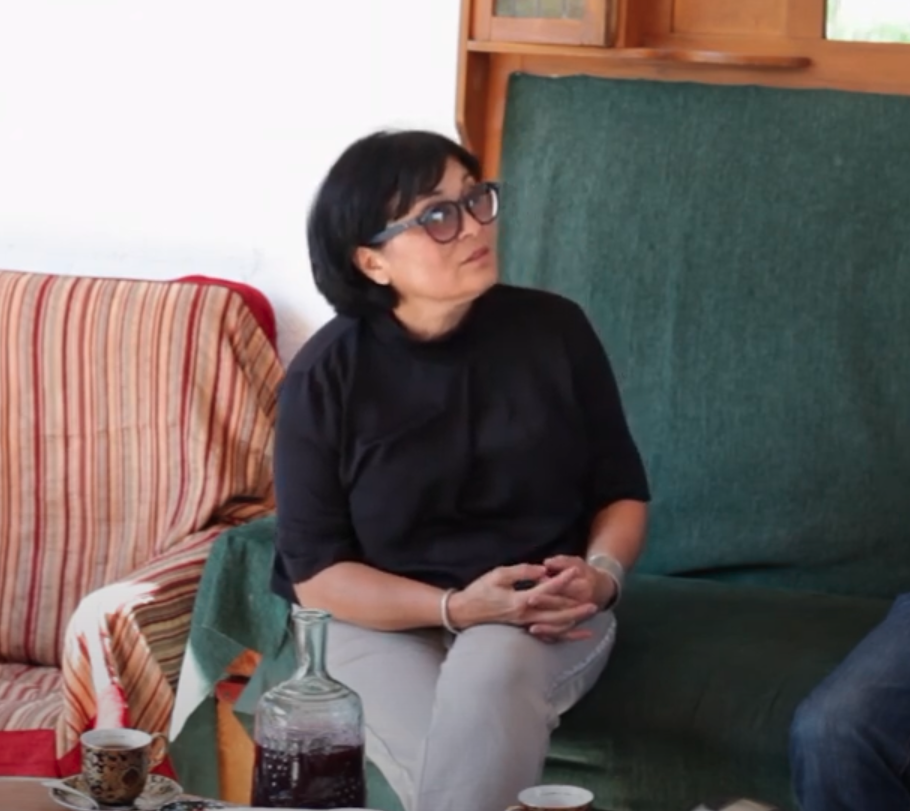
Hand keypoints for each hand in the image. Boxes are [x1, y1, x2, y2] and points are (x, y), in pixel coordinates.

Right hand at [446, 563, 597, 632]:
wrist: (465, 612)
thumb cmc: (480, 591)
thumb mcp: (498, 574)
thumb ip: (521, 571)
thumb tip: (542, 570)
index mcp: (520, 600)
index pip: (546, 590)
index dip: (562, 580)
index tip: (575, 571)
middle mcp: (526, 616)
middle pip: (556, 613)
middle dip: (576, 607)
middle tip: (594, 602)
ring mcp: (525, 625)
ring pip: (555, 626)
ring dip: (574, 621)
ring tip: (590, 616)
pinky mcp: (523, 629)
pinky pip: (548, 636)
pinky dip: (565, 635)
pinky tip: (578, 634)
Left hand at [525, 555, 615, 641]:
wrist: (602, 589)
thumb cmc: (585, 573)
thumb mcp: (576, 562)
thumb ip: (561, 562)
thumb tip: (547, 562)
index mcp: (584, 587)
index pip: (566, 587)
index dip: (551, 585)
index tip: (537, 581)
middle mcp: (583, 604)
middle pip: (562, 604)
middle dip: (545, 603)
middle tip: (528, 600)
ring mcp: (579, 617)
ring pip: (562, 624)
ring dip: (547, 626)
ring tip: (531, 627)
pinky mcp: (573, 625)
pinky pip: (562, 633)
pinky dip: (550, 634)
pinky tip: (537, 635)